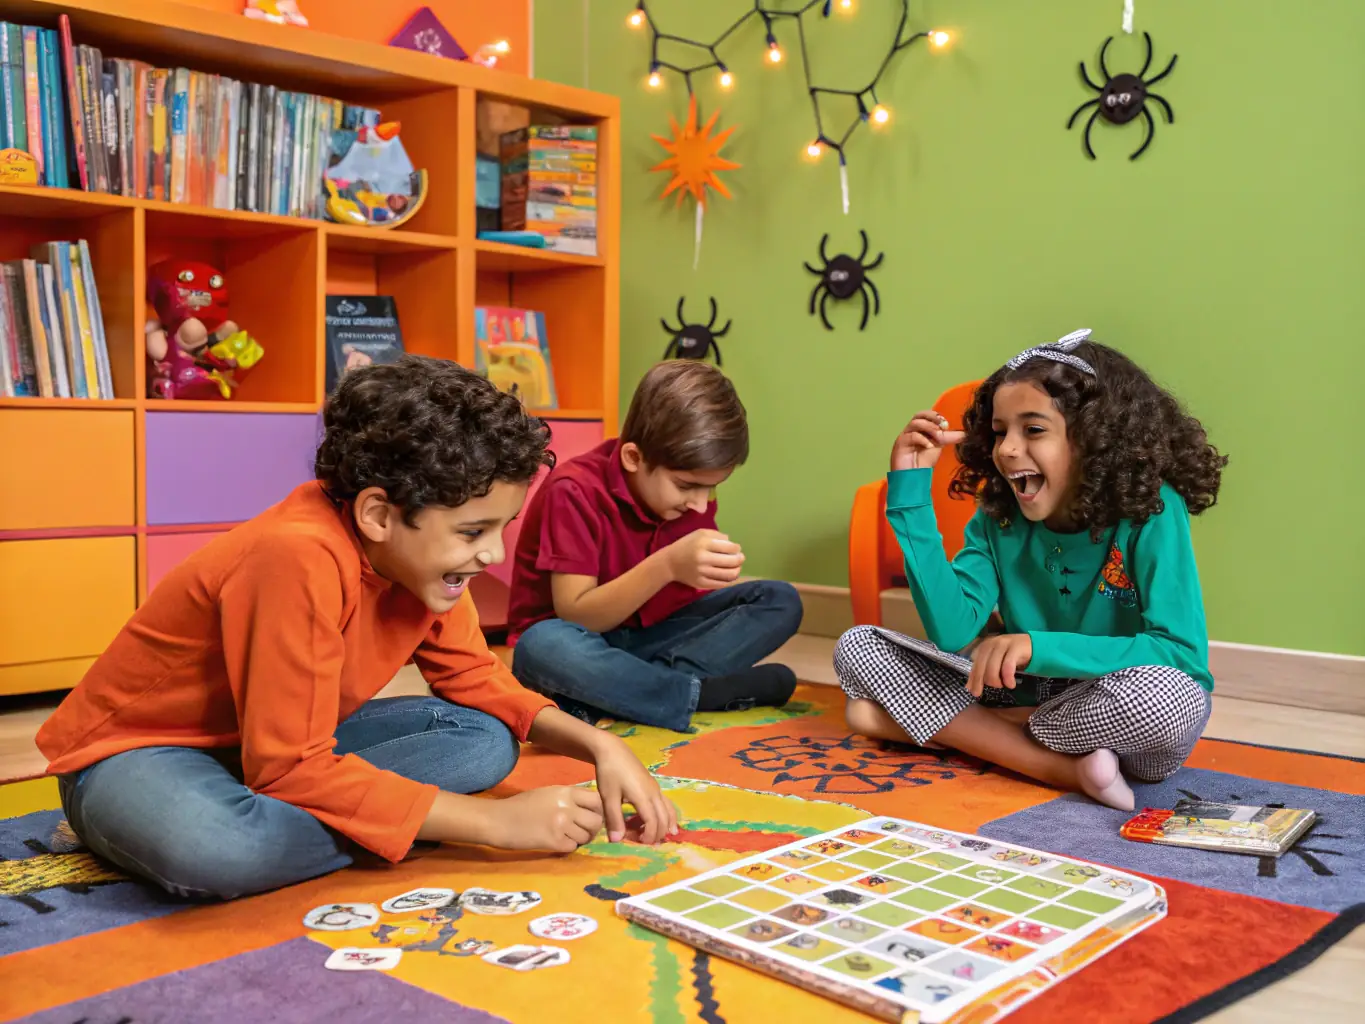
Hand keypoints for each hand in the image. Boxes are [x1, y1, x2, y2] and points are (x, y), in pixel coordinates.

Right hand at [484, 786, 605, 852]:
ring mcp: (562, 825)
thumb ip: (569, 797)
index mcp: (566, 792)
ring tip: (568, 837)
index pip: (597, 800)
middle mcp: (567, 807)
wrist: (499, 820)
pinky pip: (573, 847)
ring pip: (586, 836)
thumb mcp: (548, 793)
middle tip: (583, 831)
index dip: (598, 810)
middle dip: (593, 828)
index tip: (592, 815)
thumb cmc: (521, 805)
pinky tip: (558, 843)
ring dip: (580, 839)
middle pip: (596, 821)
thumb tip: (588, 806)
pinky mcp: (554, 842)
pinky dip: (568, 847)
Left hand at [593, 736, 678, 843]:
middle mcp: (654, 793)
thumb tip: (617, 841)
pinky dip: (668, 815)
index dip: (649, 836)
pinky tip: (665, 821)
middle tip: (649, 844)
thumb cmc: (609, 773)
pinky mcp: (653, 785)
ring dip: (667, 824)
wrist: (612, 750)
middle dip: (659, 833)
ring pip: (668, 810)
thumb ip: (614, 819)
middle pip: (664, 818)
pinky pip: (666, 803)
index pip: (653, 822)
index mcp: (643, 797)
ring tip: (665, 836)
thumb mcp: (608, 797)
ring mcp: (655, 788)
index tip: (640, 844)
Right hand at [664, 529, 743, 589]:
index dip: (737, 548)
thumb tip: (732, 543)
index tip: (736, 549)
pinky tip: (729, 576)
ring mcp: (702, 573)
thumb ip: (717, 535)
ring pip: (729, 574)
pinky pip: (721, 584)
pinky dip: (729, 580)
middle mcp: (703, 558)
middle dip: (740, 559)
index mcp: (704, 544)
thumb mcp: (700, 533)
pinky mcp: (701, 584)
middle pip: (732, 561)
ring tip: (736, 567)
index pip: (730, 547)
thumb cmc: (686, 545)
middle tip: (740, 558)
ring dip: (737, 570)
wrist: (669, 563)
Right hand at [890, 410, 966, 471]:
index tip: (946, 425)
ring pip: (915, 423)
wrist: (912, 476)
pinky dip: (923, 440)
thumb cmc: (923, 461)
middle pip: (919, 414)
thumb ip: (950, 438)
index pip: (926, 414)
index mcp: (919, 428)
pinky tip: (930, 446)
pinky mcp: (900, 444)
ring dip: (929, 428)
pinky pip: (911, 436)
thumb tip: (966, 433)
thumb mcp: (939, 446)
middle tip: (943, 426)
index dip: (936, 417)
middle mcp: (911, 430)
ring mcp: (904, 436)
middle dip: (932, 417)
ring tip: (938, 438)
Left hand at [966, 634, 1032, 697]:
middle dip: (983, 681)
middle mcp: (992, 643)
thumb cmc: (1013, 656)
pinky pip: (1007, 666)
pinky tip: (1011, 684)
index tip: (973, 691)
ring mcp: (1003, 644)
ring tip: (1003, 685)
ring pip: (993, 667)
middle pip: (982, 666)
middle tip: (992, 689)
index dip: (973, 679)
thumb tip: (970, 687)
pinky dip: (1008, 678)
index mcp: (985, 646)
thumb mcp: (997, 661)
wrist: (1034, 645)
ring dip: (997, 680)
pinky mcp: (1016, 648)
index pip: (975, 664)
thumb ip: (985, 670)